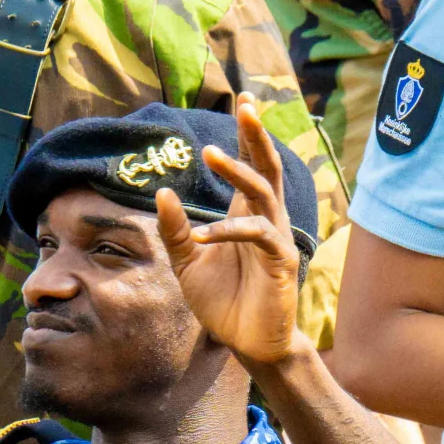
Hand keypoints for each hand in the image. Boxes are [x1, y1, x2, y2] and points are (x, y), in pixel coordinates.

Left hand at [156, 98, 304, 370]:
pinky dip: (227, 230)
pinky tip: (202, 236)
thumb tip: (162, 193)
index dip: (249, 135)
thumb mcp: (187, 262)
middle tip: (245, 106)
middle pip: (267, 167)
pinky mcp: (280, 263)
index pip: (250, 166)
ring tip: (210, 153)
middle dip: (256, 136)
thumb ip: (175, 229)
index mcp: (246, 214)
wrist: (247, 343)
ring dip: (237, 171)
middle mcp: (264, 220)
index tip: (245, 101)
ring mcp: (275, 239)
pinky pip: (257, 236)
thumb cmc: (222, 302)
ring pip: (263, 193)